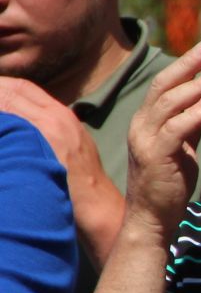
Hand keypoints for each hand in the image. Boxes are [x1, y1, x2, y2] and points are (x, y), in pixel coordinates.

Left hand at [0, 74, 125, 263]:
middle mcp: (56, 118)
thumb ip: (52, 129)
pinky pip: (8, 128)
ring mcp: (46, 134)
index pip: (24, 87)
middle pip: (12, 91)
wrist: (98, 206)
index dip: (1, 85)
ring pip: (7, 107)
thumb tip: (23, 124)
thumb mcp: (74, 145)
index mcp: (63, 116)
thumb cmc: (82, 183)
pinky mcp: (37, 151)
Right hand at [122, 40, 200, 235]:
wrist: (152, 218)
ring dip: (196, 87)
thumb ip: (191, 124)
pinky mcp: (156, 157)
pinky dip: (195, 116)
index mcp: (147, 121)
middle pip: (163, 86)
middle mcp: (141, 126)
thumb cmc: (168, 183)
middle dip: (187, 65)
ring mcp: (145, 140)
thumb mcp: (183, 147)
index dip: (184, 66)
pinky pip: (176, 130)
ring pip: (169, 104)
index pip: (164, 85)